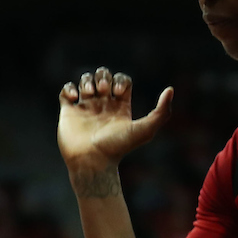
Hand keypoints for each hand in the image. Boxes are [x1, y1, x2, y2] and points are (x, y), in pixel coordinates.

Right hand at [58, 67, 172, 174]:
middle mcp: (104, 106)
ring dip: (87, 81)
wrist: (93, 161)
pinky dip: (69, 88)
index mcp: (121, 108)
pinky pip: (66, 91)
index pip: (123, 81)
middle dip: (103, 77)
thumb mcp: (146, 129)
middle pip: (104, 76)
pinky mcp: (68, 112)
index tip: (118, 94)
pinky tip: (75, 98)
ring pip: (86, 81)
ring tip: (89, 93)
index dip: (120, 81)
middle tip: (103, 91)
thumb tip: (171, 89)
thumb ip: (162, 111)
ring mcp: (86, 108)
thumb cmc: (119, 147)